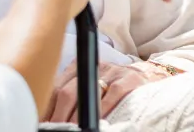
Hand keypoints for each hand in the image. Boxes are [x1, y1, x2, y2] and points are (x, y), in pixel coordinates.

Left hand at [45, 60, 174, 122]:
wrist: (150, 73)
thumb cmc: (116, 84)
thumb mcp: (93, 83)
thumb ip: (74, 94)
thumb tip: (54, 115)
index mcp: (80, 68)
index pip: (55, 86)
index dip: (47, 105)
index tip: (43, 120)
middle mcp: (93, 68)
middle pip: (67, 91)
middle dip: (58, 114)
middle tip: (55, 128)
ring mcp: (111, 73)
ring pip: (87, 94)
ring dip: (76, 116)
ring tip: (71, 128)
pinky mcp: (129, 80)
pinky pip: (112, 94)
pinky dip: (102, 109)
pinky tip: (96, 121)